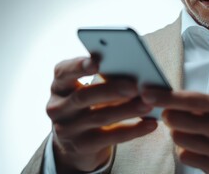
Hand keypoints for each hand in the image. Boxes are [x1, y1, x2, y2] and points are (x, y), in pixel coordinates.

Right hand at [46, 57, 157, 172]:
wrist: (76, 145)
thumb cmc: (89, 107)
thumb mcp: (89, 92)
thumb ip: (104, 80)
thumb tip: (136, 73)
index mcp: (60, 86)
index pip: (63, 72)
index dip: (78, 66)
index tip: (96, 62)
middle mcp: (58, 108)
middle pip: (84, 97)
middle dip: (111, 90)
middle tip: (135, 86)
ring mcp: (67, 130)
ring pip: (100, 117)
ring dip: (127, 110)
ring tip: (148, 104)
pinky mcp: (83, 147)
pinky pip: (111, 138)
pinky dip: (133, 130)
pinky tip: (150, 124)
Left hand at [142, 89, 208, 173]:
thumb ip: (194, 102)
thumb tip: (160, 95)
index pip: (191, 99)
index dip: (167, 97)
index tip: (146, 93)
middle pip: (182, 120)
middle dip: (168, 117)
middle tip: (167, 116)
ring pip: (180, 139)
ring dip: (176, 135)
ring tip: (184, 133)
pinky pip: (185, 156)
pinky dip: (183, 151)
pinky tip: (193, 148)